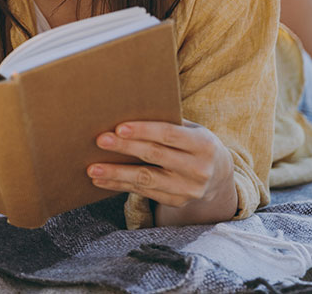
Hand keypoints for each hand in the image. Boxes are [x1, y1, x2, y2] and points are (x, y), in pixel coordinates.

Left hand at [88, 120, 236, 224]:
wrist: (218, 175)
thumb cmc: (194, 142)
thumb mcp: (191, 129)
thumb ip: (168, 122)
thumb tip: (127, 109)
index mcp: (203, 144)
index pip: (170, 135)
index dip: (144, 131)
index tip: (119, 128)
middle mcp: (198, 169)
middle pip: (155, 156)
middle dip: (125, 148)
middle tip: (100, 140)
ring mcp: (188, 189)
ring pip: (146, 179)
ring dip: (117, 173)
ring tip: (93, 168)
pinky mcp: (176, 201)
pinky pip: (143, 193)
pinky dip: (120, 185)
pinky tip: (101, 180)